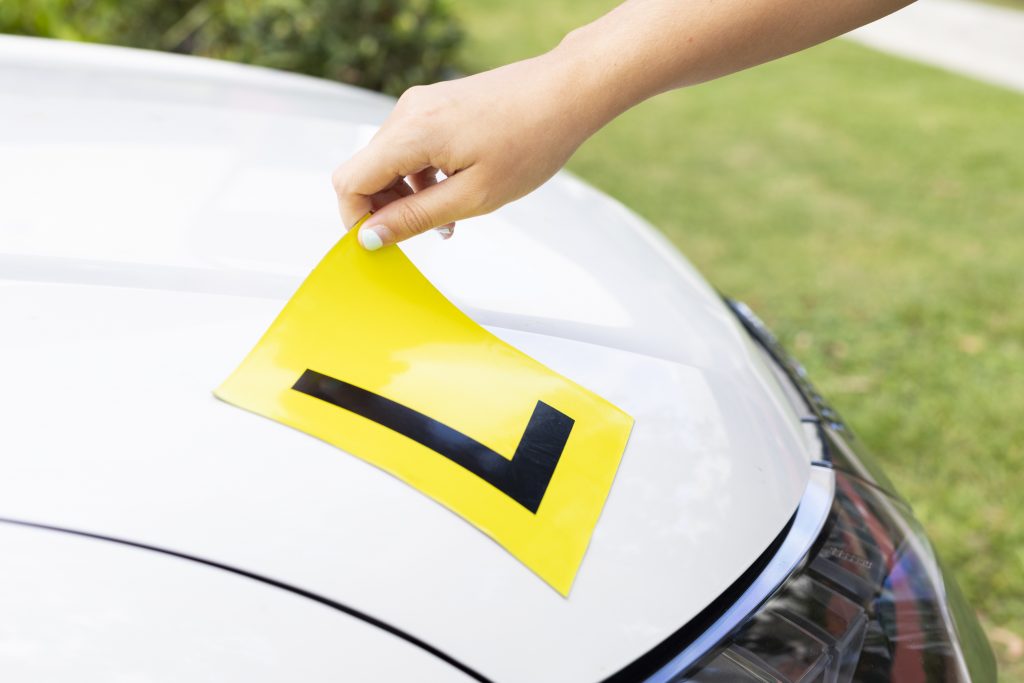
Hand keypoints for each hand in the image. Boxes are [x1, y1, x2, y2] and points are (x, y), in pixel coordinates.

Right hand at [331, 52, 605, 249]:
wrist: (566, 92)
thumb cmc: (531, 141)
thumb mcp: (473, 197)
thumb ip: (416, 218)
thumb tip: (370, 237)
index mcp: (412, 133)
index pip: (350, 182)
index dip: (357, 219)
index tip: (384, 243)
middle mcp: (408, 112)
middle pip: (366, 171)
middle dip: (385, 209)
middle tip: (424, 233)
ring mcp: (421, 104)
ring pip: (388, 161)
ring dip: (407, 195)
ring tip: (448, 218)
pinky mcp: (436, 104)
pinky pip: (410, 146)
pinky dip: (421, 175)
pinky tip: (453, 191)